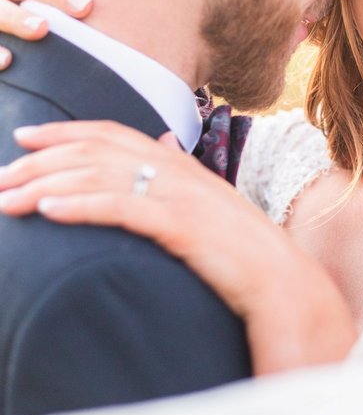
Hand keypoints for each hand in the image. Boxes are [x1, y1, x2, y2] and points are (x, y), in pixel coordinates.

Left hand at [0, 120, 356, 372]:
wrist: (283, 283)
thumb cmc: (241, 252)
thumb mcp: (209, 202)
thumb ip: (181, 172)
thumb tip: (162, 141)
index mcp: (180, 164)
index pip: (113, 134)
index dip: (66, 131)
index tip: (25, 136)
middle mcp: (177, 170)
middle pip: (98, 150)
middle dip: (42, 158)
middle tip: (0, 173)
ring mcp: (180, 195)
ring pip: (100, 175)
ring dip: (46, 183)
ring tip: (7, 197)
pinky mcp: (181, 225)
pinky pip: (121, 207)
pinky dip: (80, 205)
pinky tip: (47, 211)